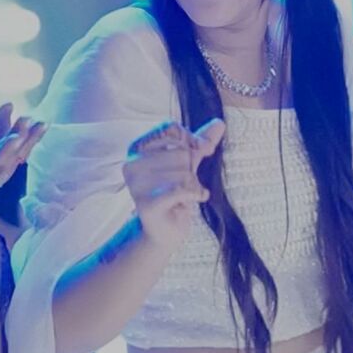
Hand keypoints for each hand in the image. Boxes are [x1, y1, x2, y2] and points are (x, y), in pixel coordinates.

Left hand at [0, 104, 46, 244]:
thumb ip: (0, 124)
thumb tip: (11, 104)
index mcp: (9, 157)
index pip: (25, 145)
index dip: (34, 135)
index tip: (43, 123)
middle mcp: (2, 166)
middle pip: (16, 151)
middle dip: (25, 138)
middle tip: (31, 122)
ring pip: (0, 159)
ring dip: (9, 148)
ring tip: (17, 136)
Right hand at [123, 118, 224, 253]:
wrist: (166, 230)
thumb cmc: (175, 191)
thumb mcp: (190, 162)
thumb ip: (201, 141)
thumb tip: (220, 122)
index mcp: (137, 148)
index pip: (171, 129)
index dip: (190, 141)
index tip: (194, 155)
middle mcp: (132, 164)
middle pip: (181, 152)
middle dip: (190, 170)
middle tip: (180, 185)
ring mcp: (137, 185)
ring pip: (185, 172)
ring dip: (192, 186)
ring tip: (180, 196)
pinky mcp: (147, 204)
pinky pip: (183, 189)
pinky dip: (194, 195)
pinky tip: (187, 203)